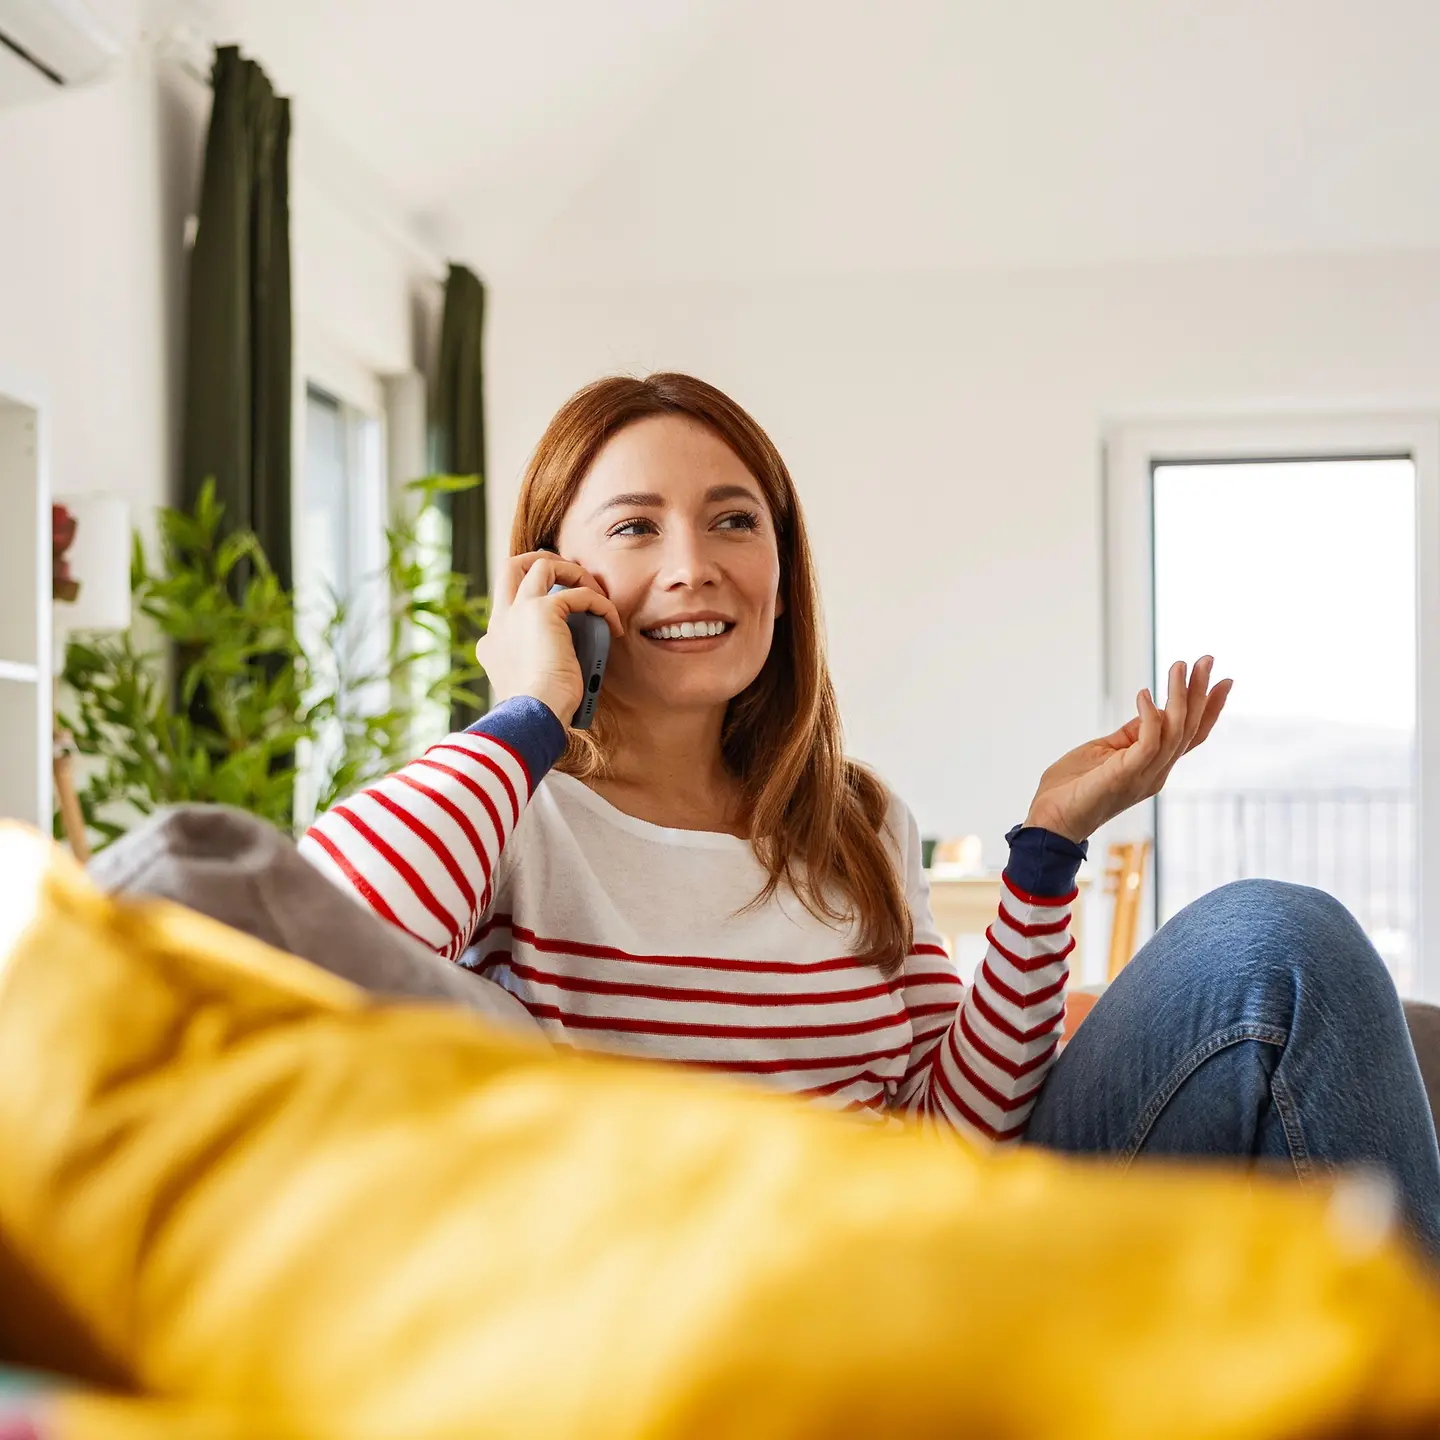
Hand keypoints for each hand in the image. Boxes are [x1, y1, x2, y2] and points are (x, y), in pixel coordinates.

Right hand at [476, 552, 623, 723]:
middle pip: (513, 566)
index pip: (507, 604)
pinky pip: (579, 593)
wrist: (533, 716)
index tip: (563, 619)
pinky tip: (613, 624)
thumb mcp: (532, 686)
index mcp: (494, 641)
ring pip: (541, 564)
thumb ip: (540, 667)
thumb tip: (564, 664)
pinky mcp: (542, 611)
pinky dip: (601, 604)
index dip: (535, 601)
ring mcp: (518, 612)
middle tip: (575, 580)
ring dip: (574, 574)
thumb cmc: (540, 712)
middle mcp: (500, 621)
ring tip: (597, 597)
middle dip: (544, 562)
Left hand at [1023, 657, 1232, 843]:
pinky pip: (1149, 741)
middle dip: (1200, 692)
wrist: (1050, 821)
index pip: (1190, 736)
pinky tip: (1144, 694)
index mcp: (1153, 767)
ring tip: (1180, 666)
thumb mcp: (1105, 751)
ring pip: (1175, 731)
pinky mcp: (1126, 775)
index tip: (1221, 680)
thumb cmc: (1072, 788)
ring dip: (1179, 695)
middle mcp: (1157, 772)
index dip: (1208, 708)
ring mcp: (1144, 775)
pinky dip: (1150, 716)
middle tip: (1207, 659)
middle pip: (1189, 729)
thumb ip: (1131, 735)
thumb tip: (1151, 709)